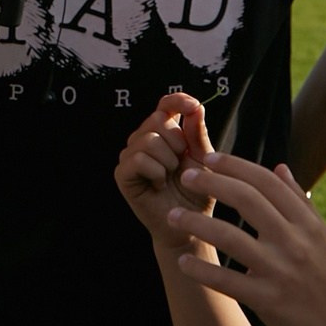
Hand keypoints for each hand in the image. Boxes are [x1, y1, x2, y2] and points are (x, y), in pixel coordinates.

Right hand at [116, 92, 215, 251]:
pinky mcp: (122, 173)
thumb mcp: (202, 158)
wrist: (191, 224)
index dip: (177, 100)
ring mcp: (130, 155)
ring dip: (168, 161)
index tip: (193, 106)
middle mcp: (143, 139)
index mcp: (164, 132)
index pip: (165, 104)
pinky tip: (159, 184)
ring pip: (149, 139)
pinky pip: (139, 159)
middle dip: (177, 142)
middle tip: (180, 164)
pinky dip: (156, 172)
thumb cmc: (197, 192)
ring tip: (170, 177)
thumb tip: (195, 105)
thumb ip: (197, 132)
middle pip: (158, 119)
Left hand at [171, 156, 325, 325]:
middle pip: (247, 199)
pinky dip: (202, 270)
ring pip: (230, 236)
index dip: (236, 165)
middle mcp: (295, 243)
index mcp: (308, 224)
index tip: (211, 157)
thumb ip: (300, 203)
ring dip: (196, 223)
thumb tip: (281, 167)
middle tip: (187, 176)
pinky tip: (184, 262)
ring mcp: (281, 272)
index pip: (268, 182)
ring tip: (173, 216)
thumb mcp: (324, 238)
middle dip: (213, 182)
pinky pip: (227, 280)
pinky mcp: (269, 301)